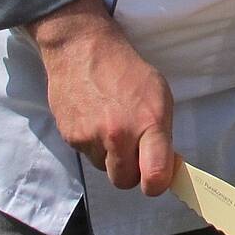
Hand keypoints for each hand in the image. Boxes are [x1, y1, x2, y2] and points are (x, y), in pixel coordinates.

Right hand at [28, 0, 177, 195]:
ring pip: (104, 169)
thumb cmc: (127, 70)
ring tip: (110, 125)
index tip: (156, 178)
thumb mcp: (159, 95)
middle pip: (125, 181)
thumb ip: (162, 134)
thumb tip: (164, 165)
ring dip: (109, 156)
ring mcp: (91, 138)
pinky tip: (93, 119)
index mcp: (148, 124)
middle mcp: (119, 135)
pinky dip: (92, 144)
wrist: (82, 49)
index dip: (156, 184)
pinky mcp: (70, 137)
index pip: (155, 177)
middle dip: (131, 171)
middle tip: (132, 149)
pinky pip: (87, 155)